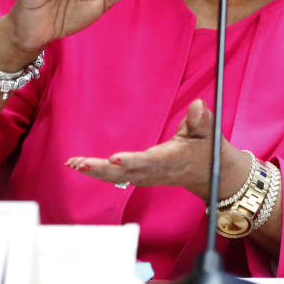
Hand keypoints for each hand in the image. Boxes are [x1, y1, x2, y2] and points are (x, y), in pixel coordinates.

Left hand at [65, 100, 250, 199]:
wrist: (210, 175)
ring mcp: (147, 176)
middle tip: (80, 164)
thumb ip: (202, 120)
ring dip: (95, 171)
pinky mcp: (141, 176)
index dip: (132, 161)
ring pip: (117, 177)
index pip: (150, 161)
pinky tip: (80, 165)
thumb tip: (197, 105)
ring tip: (73, 163)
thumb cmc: (207, 150)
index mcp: (171, 160)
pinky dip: (98, 172)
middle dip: (101, 170)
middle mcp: (156, 172)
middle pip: (126, 173)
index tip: (114, 158)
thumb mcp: (210, 134)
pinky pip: (117, 177)